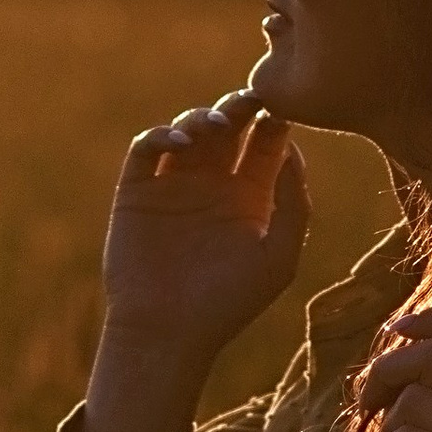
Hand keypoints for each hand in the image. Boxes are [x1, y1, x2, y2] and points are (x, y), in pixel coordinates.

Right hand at [88, 95, 310, 431]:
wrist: (168, 333)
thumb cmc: (229, 303)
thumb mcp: (279, 256)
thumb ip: (294, 203)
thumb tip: (293, 149)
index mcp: (251, 198)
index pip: (266, 144)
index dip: (275, 120)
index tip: (282, 108)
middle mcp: (213, 185)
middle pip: (229, 128)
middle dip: (241, 107)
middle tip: (251, 98)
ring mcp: (174, 185)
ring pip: (190, 129)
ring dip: (203, 118)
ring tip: (217, 126)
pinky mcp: (138, 191)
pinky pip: (147, 147)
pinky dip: (162, 135)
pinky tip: (181, 143)